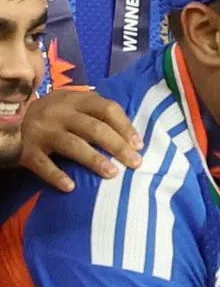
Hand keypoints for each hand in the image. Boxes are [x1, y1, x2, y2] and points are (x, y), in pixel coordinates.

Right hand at [19, 90, 141, 191]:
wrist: (12, 119)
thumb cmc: (57, 117)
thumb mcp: (76, 107)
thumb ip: (99, 115)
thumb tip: (133, 139)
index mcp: (76, 100)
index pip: (107, 109)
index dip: (125, 127)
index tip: (139, 146)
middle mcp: (59, 112)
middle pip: (94, 128)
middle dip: (117, 146)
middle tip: (135, 163)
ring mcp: (42, 131)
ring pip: (72, 144)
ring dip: (94, 159)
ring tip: (112, 174)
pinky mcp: (27, 150)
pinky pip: (42, 164)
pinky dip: (56, 175)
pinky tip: (70, 187)